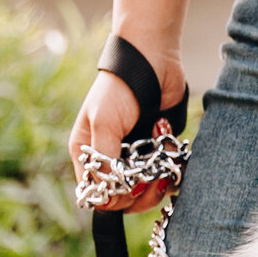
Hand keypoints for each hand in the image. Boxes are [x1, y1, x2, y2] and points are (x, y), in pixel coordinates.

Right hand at [70, 53, 187, 212]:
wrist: (151, 59)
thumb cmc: (119, 88)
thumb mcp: (104, 123)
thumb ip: (104, 161)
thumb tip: (107, 194)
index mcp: (88, 153)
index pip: (97, 193)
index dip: (113, 197)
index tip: (128, 187)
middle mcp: (109, 157)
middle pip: (124, 197)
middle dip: (140, 192)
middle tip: (152, 176)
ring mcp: (134, 154)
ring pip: (147, 188)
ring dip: (157, 178)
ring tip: (161, 156)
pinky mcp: (156, 148)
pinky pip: (165, 171)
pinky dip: (170, 164)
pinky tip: (167, 141)